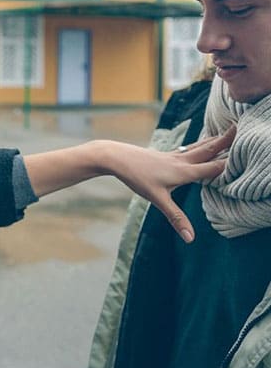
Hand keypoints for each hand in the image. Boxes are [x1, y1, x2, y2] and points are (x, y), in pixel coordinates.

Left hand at [98, 125, 235, 242]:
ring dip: (215, 140)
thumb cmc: (136, 177)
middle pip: (210, 149)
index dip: (232, 163)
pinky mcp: (166, 154)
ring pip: (200, 146)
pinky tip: (198, 144)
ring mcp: (174, 155)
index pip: (216, 167)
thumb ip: (176, 218)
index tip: (250, 155)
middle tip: (243, 128)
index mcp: (185, 171)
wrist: (116, 157)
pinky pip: (189, 148)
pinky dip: (200, 144)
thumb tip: (190, 239)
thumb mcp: (157, 199)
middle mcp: (183, 160)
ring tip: (229, 131)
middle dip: (228, 141)